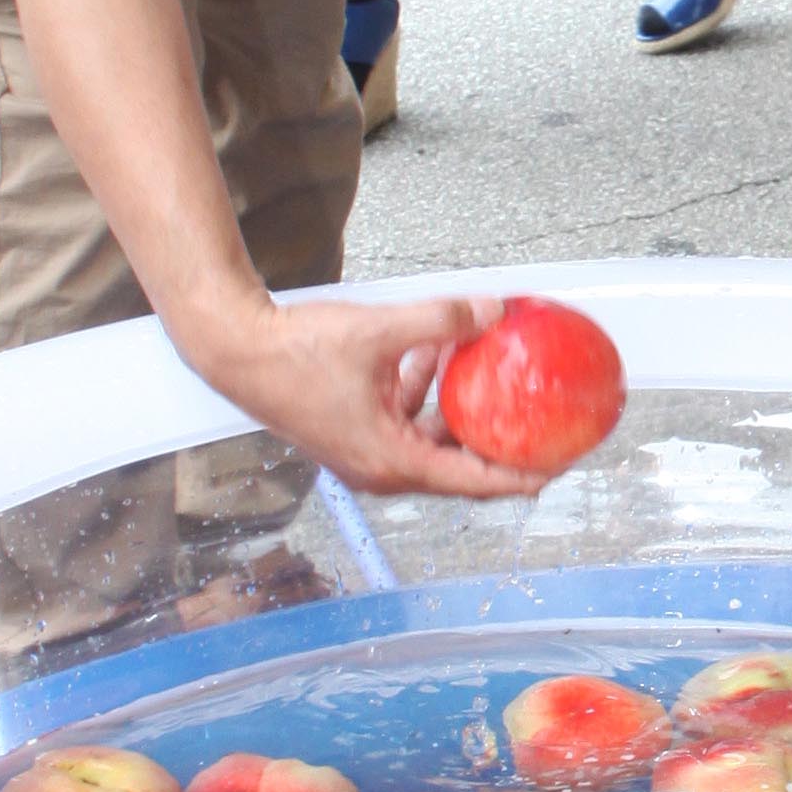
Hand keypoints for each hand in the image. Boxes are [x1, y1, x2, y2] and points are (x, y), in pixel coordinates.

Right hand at [212, 293, 554, 502]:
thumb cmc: (293, 352)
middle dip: (500, 443)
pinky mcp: (354, 428)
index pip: (473, 481)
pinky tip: (437, 351)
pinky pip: (406, 418)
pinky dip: (425, 391)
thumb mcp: (380, 330)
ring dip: (460, 407)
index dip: (520, 475)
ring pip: (432, 437)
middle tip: (542, 425)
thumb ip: (441, 320)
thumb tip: (493, 310)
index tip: (557, 466)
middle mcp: (380, 467)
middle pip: (458, 465)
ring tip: (491, 375)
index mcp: (390, 461)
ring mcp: (365, 451)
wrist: (234, 348)